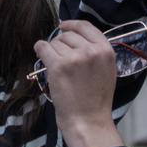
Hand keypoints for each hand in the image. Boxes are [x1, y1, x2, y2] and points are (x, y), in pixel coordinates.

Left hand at [34, 20, 121, 146]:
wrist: (88, 121)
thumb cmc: (97, 100)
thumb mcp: (107, 69)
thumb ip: (97, 51)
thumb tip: (77, 37)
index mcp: (105, 49)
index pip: (85, 26)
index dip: (72, 24)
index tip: (63, 26)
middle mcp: (91, 50)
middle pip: (68, 35)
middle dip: (62, 44)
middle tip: (62, 59)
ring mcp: (74, 57)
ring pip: (55, 42)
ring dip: (53, 51)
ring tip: (57, 67)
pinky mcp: (58, 66)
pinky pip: (43, 48)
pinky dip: (40, 49)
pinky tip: (40, 52)